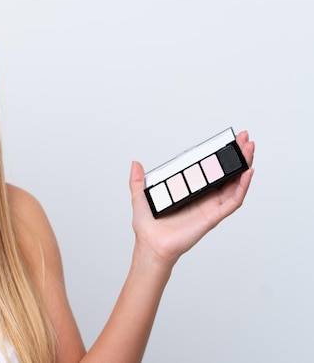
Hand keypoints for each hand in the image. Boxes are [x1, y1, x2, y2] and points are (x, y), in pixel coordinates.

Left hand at [129, 130, 254, 267]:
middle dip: (238, 156)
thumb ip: (137, 180)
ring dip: (244, 167)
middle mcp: (204, 198)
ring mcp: (210, 207)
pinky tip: (246, 174)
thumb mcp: (140, 196)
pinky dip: (242, 188)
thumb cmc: (148, 227)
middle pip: (227, 175)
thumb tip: (135, 163)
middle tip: (245, 138)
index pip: (210, 171)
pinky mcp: (212, 216)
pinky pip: (232, 201)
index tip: (229, 140)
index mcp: (191, 191)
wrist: (150, 245)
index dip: (221, 156)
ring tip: (249, 149)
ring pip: (234, 185)